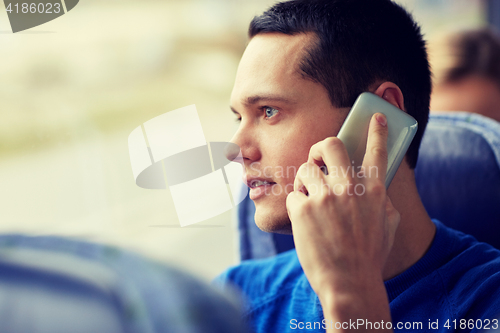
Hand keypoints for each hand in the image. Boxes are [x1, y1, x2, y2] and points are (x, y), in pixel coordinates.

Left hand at [286, 113, 399, 329]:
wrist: (349, 283)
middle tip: (315, 161)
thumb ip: (382, 201)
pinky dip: (297, 206)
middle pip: (330, 145)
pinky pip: (294, 194)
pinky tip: (304, 222)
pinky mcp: (303, 209)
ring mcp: (325, 197)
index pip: (377, 152)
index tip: (375, 116)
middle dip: (319, 149)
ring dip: (305, 182)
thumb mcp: (387, 225)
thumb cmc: (368, 257)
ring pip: (305, 169)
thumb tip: (377, 188)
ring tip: (309, 200)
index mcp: (375, 191)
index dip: (377, 131)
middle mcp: (350, 188)